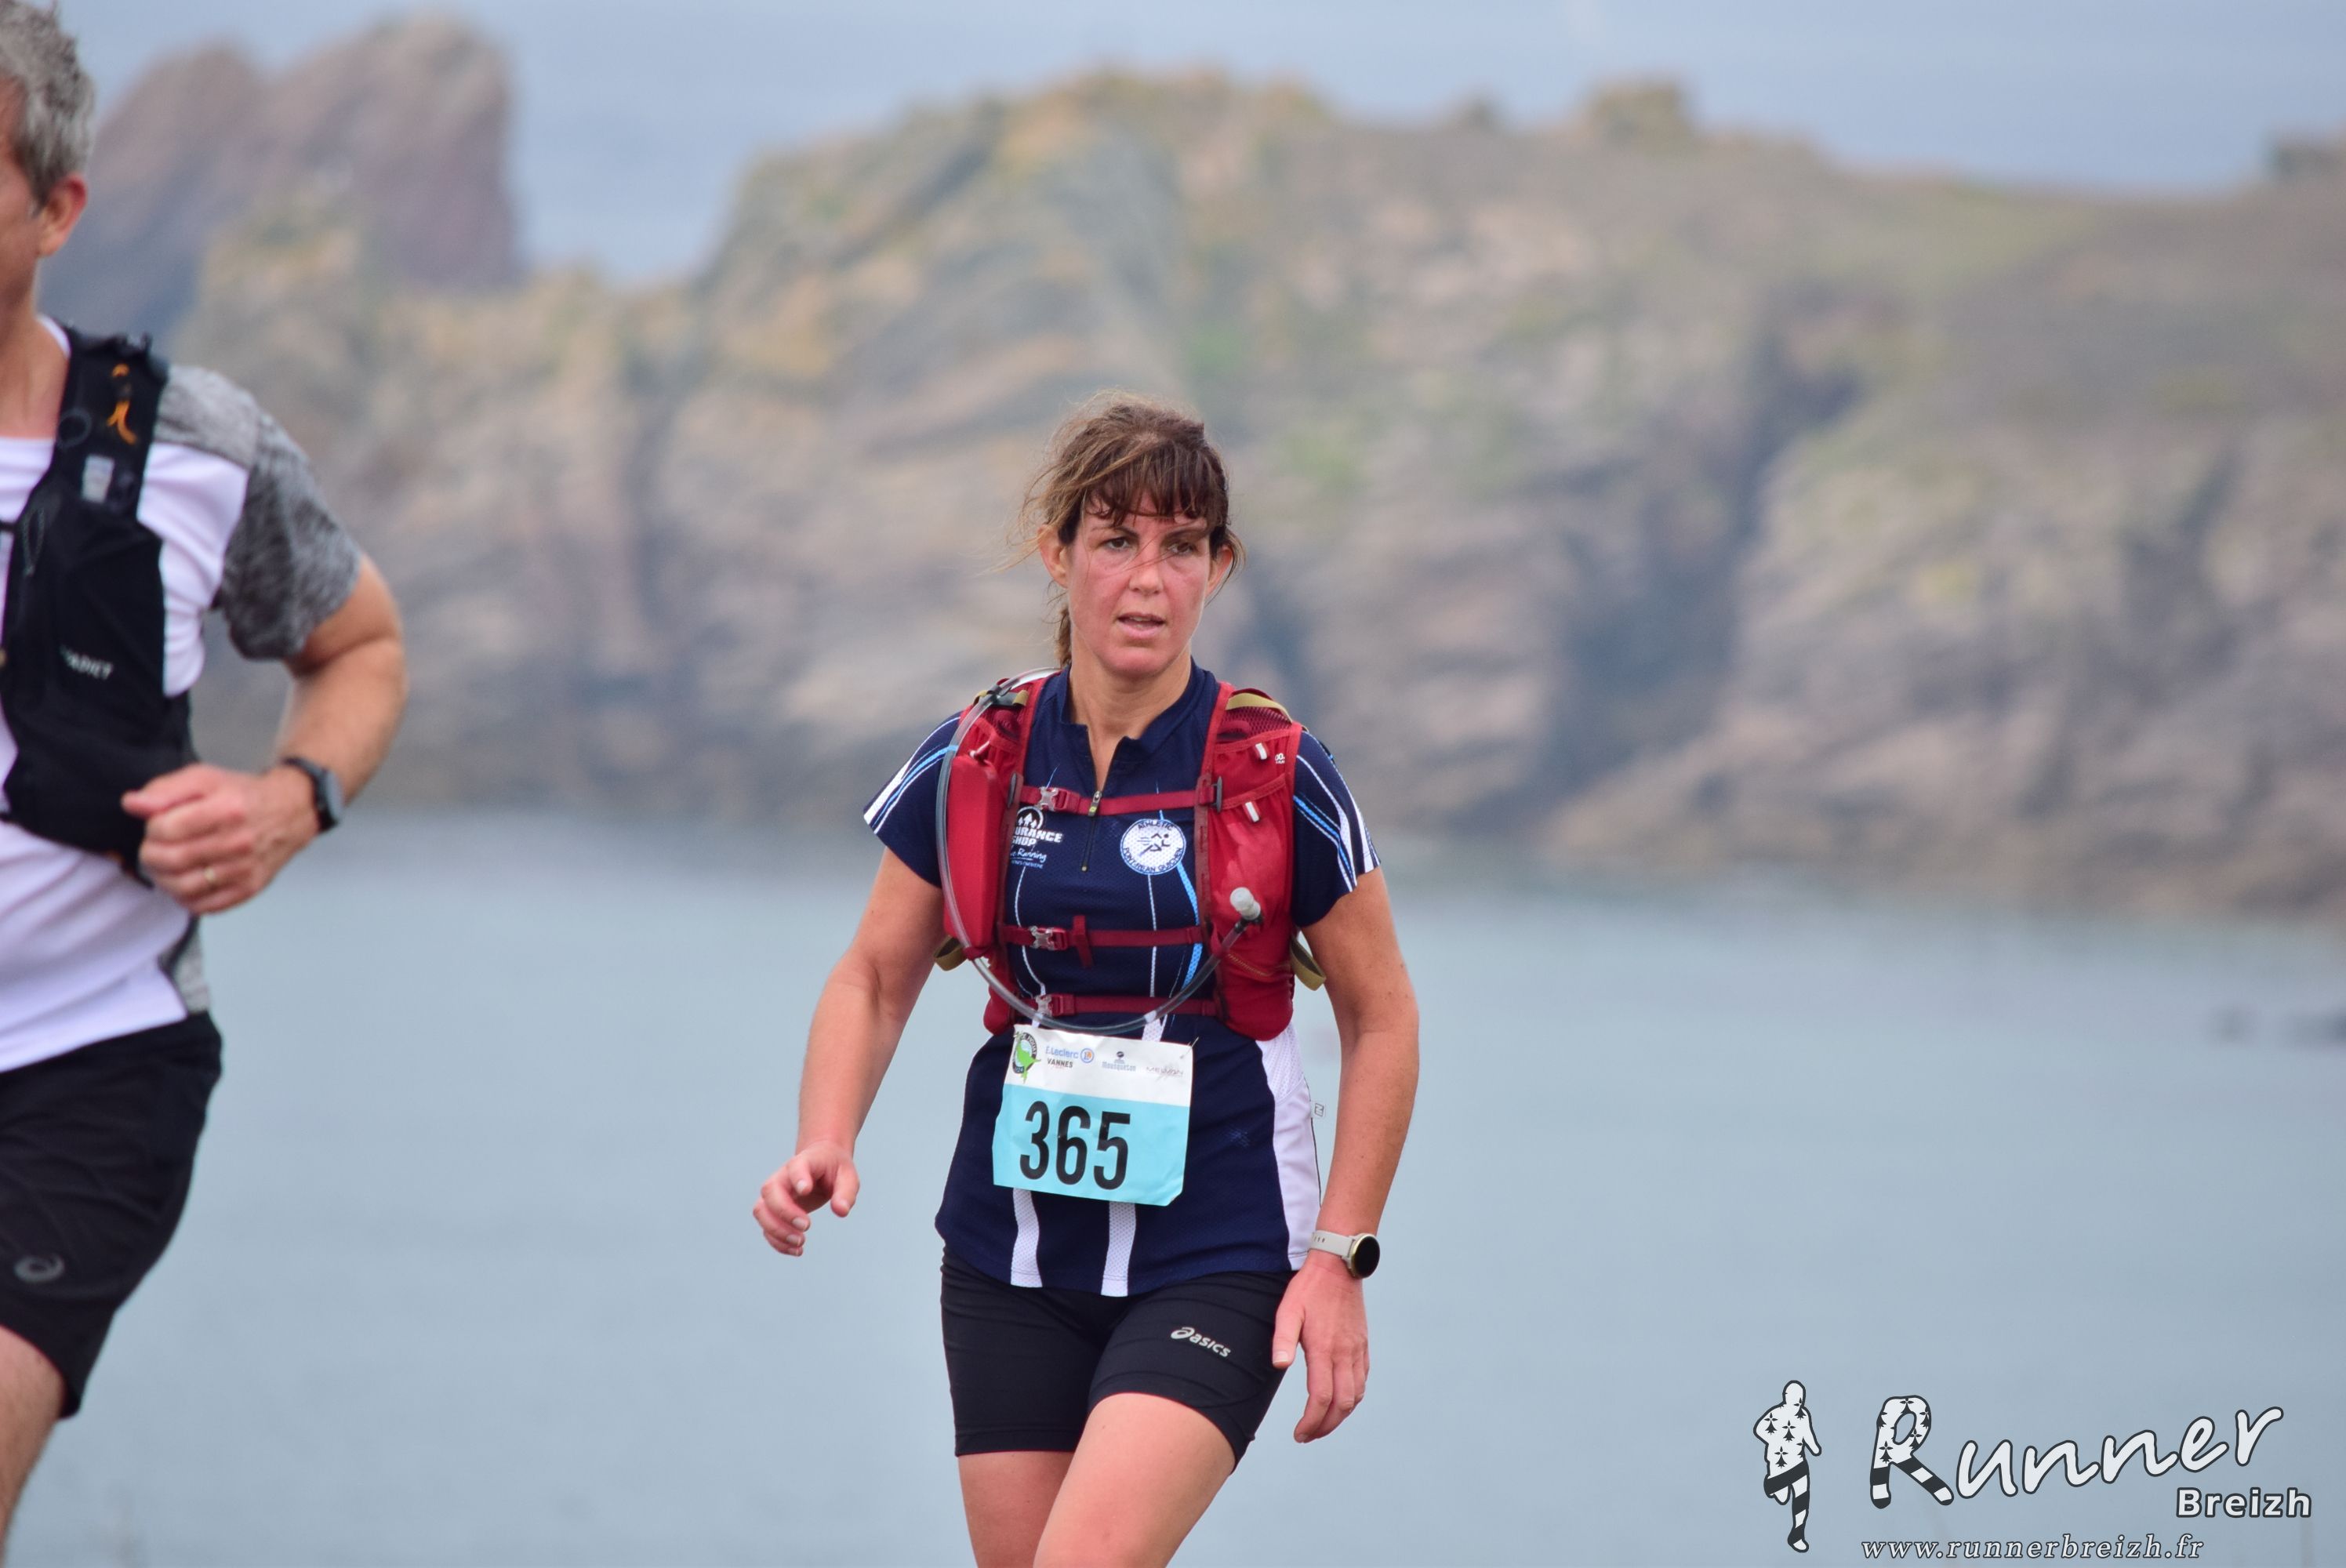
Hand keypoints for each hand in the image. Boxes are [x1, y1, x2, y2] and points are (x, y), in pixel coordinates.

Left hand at [125, 763, 317, 913]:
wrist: (290, 813)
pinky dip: (185, 899)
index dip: (152, 827)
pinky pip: (205, 906)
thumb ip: (166, 789)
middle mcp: (240, 841)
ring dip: (163, 879)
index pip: (167, 828)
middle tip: (154, 848)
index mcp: (227, 809)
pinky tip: (184, 883)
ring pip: (184, 887)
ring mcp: (246, 868)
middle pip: (172, 859)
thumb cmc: (243, 796)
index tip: (158, 825)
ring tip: (164, 867)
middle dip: (151, 854)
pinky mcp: (250, 888)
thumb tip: (133, 804)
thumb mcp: (205, 779)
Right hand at [752, 1140, 860, 1256]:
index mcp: (804, 1162)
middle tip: (807, 1226)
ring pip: (761, 1210)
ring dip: (776, 1230)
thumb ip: (846, 1192)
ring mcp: (775, 1194)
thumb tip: (841, 1211)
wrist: (822, 1163)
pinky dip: (777, 1241)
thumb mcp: (848, 1177)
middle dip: (784, 1212)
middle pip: (769, 1191)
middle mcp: (783, 1177)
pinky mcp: (773, 1210)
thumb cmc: (834, 1169)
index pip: (795, 1166)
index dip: (798, 1177)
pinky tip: (797, 1250)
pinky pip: (766, 1227)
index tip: (806, 1190)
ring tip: (800, 1243)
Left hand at [1272, 1250, 1369, 1441]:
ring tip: (1322, 1423)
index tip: (1299, 1434)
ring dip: (1340, 1416)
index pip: (1322, 1398)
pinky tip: (1340, 1400)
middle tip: (1308, 1435)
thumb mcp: (1288, 1310)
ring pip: (1356, 1395)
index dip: (1311, 1422)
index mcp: (1325, 1349)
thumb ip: (1283, 1339)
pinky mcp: (1362, 1345)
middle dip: (1326, 1426)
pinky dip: (1353, 1397)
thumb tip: (1279, 1365)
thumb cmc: (1309, 1289)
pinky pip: (1363, 1379)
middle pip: (1343, 1404)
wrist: (1339, 1266)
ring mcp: (1357, 1350)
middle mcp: (1345, 1353)